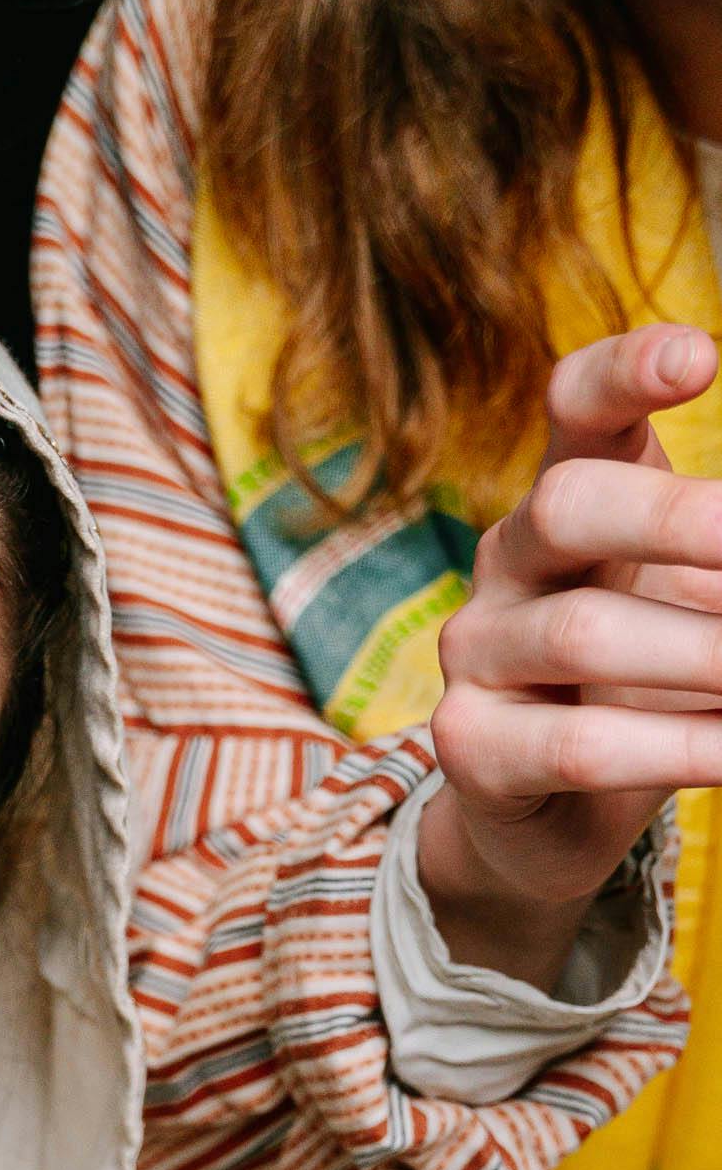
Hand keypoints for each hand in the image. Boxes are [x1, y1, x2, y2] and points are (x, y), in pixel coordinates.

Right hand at [423, 323, 721, 986]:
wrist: (554, 811)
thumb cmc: (647, 679)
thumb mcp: (699, 595)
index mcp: (568, 500)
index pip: (575, 405)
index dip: (626, 371)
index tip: (700, 358)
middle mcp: (508, 561)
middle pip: (566, 504)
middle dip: (677, 518)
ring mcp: (475, 653)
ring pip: (580, 633)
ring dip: (701, 654)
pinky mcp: (470, 747)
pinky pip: (579, 744)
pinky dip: (678, 748)